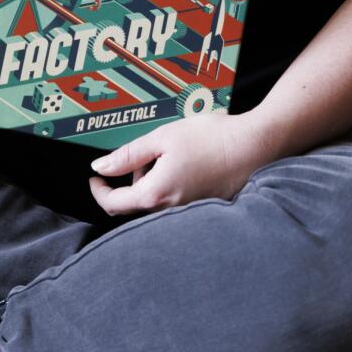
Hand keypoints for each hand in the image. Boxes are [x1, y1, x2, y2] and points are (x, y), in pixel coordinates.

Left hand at [87, 112, 268, 216]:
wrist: (255, 147)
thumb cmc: (211, 138)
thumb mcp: (162, 137)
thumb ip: (128, 155)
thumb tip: (101, 167)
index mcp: (155, 194)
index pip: (114, 204)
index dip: (99, 191)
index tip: (96, 177)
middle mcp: (169, 212)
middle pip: (135, 204)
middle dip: (131, 180)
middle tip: (145, 154)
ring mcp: (187, 215)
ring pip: (155, 203)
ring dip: (152, 182)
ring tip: (169, 154)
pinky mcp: (202, 211)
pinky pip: (174, 203)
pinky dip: (170, 186)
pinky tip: (185, 166)